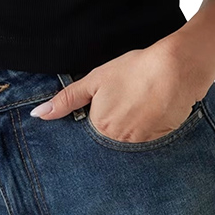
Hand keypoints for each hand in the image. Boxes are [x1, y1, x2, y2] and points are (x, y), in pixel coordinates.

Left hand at [29, 41, 212, 143]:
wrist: (176, 69)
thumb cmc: (135, 70)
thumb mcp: (96, 79)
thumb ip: (66, 99)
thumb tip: (38, 115)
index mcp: (100, 127)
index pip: (89, 133)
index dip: (97, 117)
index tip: (107, 105)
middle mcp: (118, 142)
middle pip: (109, 139)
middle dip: (114, 124)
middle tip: (127, 102)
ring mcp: (141, 145)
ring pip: (128, 141)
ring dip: (132, 126)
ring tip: (141, 103)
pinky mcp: (161, 143)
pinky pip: (147, 141)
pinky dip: (148, 128)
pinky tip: (153, 110)